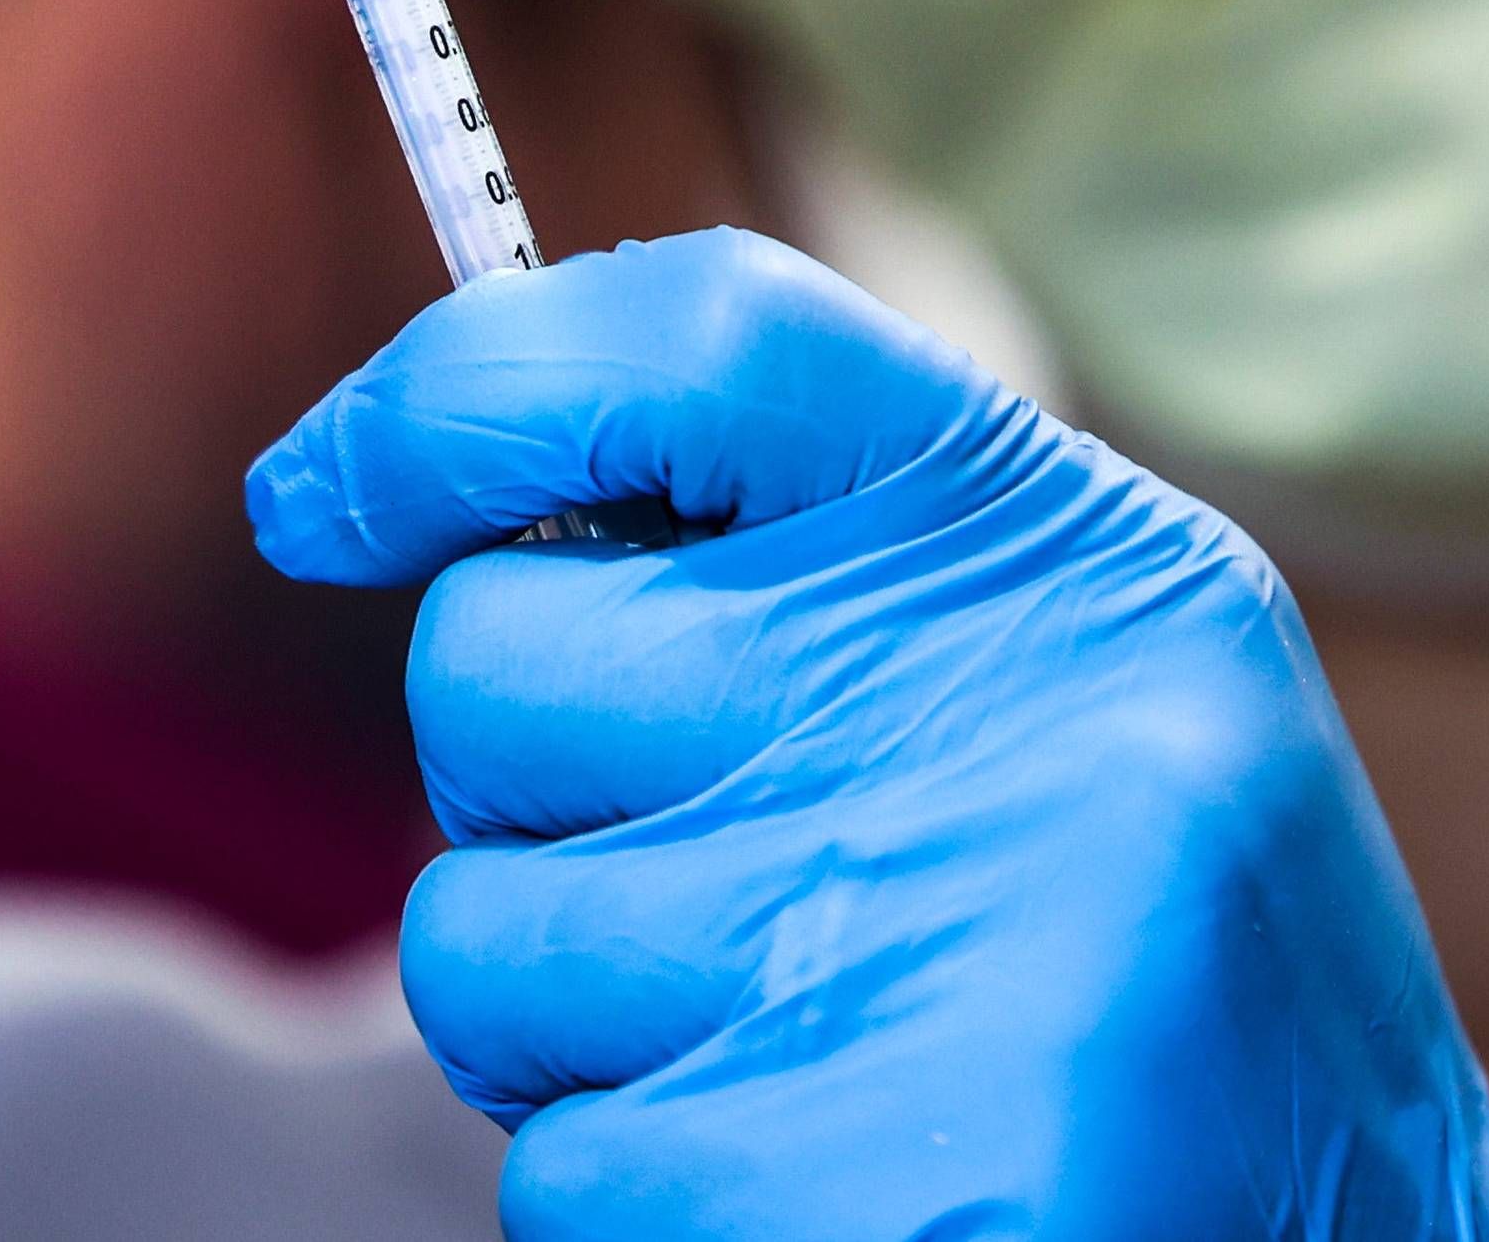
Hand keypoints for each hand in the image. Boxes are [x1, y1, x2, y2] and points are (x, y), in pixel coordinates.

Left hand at [248, 230, 1488, 1240]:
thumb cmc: (1160, 959)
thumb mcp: (1060, 679)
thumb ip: (797, 565)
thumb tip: (350, 488)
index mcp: (1070, 558)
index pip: (699, 335)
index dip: (459, 391)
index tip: (328, 497)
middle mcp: (1019, 720)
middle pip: (497, 668)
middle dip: (535, 798)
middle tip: (718, 880)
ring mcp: (953, 958)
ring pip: (482, 953)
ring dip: (578, 1032)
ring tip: (800, 1053)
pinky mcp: (886, 1194)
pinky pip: (563, 1176)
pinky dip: (649, 1202)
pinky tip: (823, 1185)